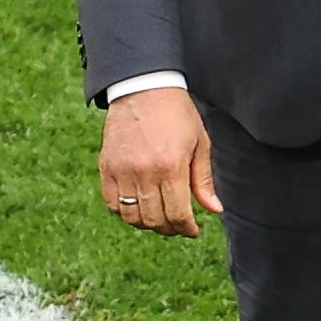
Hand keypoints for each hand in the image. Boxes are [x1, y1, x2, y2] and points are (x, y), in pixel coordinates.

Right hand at [99, 87, 219, 236]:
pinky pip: (111, 203)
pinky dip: (124, 212)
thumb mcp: (200, 143)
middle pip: (154, 220)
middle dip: (169, 229)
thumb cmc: (177, 115)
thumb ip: (204, 180)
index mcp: (172, 167)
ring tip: (157, 218)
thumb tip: (214, 210)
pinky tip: (137, 207)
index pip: (178, 214)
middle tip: (177, 225)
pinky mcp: (106, 167)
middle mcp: (145, 172)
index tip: (192, 231)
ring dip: (146, 223)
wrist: (142, 88)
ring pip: (131, 216)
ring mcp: (122, 171)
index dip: (187, 229)